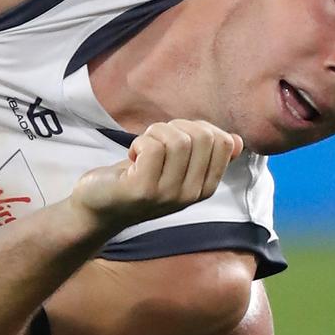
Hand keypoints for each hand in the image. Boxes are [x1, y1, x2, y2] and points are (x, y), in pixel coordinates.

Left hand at [71, 119, 243, 228]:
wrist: (98, 207)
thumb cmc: (137, 179)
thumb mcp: (176, 168)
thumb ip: (205, 155)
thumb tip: (236, 141)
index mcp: (205, 187)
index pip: (223, 142)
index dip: (197, 127)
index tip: (174, 138)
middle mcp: (190, 195)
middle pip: (202, 137)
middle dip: (176, 126)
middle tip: (154, 140)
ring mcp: (167, 195)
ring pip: (177, 140)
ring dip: (154, 133)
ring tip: (141, 148)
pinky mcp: (142, 190)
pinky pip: (153, 147)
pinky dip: (139, 142)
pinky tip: (131, 156)